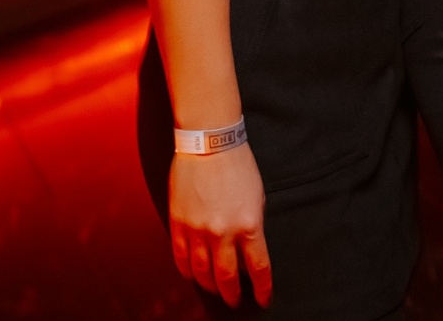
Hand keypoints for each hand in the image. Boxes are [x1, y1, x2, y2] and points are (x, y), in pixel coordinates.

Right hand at [169, 147, 271, 309]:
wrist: (210, 142)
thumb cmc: (238, 165)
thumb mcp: (258, 197)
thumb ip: (253, 225)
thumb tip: (249, 249)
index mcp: (249, 225)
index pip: (259, 268)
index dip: (262, 289)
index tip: (263, 299)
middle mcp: (223, 232)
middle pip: (227, 277)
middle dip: (233, 295)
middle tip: (236, 300)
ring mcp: (198, 230)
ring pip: (202, 272)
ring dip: (210, 286)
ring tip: (215, 290)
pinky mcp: (179, 223)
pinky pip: (181, 257)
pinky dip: (187, 271)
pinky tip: (192, 275)